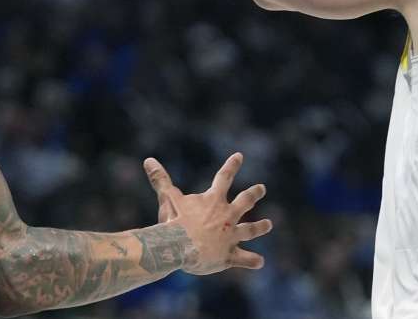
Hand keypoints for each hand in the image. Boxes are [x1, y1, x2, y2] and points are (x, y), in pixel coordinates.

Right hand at [144, 153, 272, 273]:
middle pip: (244, 201)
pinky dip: (252, 261)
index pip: (224, 177)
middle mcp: (227, 216)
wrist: (178, 247)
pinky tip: (260, 262)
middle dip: (254, 193)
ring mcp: (230, 236)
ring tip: (269, 224)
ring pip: (250, 230)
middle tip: (261, 188)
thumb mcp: (167, 197)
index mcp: (213, 201)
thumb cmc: (172, 221)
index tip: (239, 156)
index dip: (231, 165)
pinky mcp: (228, 255)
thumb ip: (160, 179)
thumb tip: (148, 160)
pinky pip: (244, 259)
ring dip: (260, 227)